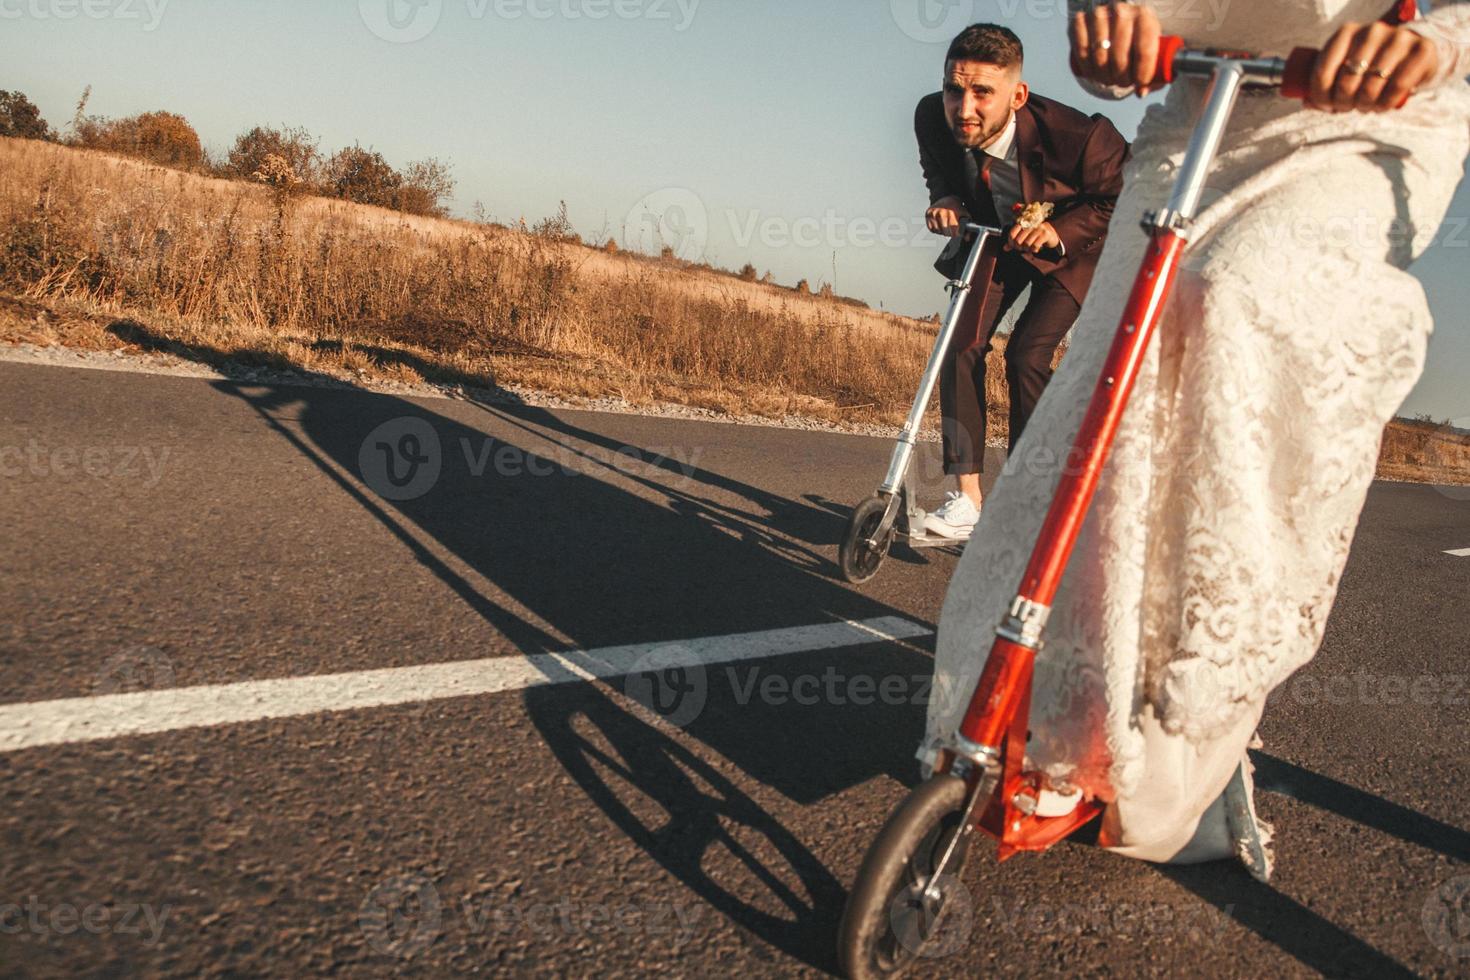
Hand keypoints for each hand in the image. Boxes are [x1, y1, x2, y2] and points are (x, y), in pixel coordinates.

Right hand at [926, 196, 970, 236]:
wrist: (946, 198)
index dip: (955, 234)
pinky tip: (939, 222)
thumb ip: (967, 227)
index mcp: (951, 213)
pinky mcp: (928, 214)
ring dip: (941, 230)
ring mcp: (933, 213)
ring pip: (937, 231)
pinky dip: (935, 228)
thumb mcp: (964, 215)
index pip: (953, 231)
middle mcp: (941, 213)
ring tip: (945, 224)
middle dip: (949, 233)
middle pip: (945, 232)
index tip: (956, 234)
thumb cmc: (955, 207)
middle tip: (951, 229)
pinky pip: (931, 228)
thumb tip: (967, 238)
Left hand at [1007, 221, 1061, 254]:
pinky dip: (1034, 250)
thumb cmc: (1036, 237)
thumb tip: (1005, 248)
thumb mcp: (1024, 238)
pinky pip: (1035, 246)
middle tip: (1023, 249)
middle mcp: (1030, 224)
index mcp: (1024, 223)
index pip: (1012, 233)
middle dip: (1019, 248)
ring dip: (1027, 249)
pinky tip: (1036, 249)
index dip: (1010, 242)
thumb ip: (1014, 242)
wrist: (1052, 236)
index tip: (1013, 246)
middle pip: (1018, 240)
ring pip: (1026, 244)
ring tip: (1030, 248)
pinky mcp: (1045, 234)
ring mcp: (1038, 228)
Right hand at [1069, 1, 1163, 96]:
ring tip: (1108, 80)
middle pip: (1119, 54)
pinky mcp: (1081, 20)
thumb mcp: (1152, 51)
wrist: (1117, 19)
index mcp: (1145, 16)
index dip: (1142, 73)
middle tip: (1123, 83)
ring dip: (1103, 75)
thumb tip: (1141, 92)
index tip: (1139, 84)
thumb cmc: (1138, 38)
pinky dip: (1086, 67)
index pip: (1144, 49)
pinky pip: (1080, 50)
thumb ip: (1154, 74)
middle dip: (1121, 77)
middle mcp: (1122, 11)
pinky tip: (1093, 73)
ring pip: (1099, 54)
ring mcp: (1099, 14)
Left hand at [1306, 21, 1438, 112]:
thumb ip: (1326, 82)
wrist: (1415, 51)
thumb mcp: (1346, 66)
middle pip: (1347, 80)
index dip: (1320, 95)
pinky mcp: (1421, 50)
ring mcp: (1398, 38)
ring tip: (1364, 107)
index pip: (1323, 70)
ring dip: (1364, 105)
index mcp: (1346, 33)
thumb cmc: (1371, 63)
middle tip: (1347, 108)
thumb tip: (1306, 102)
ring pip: (1371, 86)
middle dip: (1343, 103)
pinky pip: (1397, 86)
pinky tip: (1381, 107)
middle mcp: (1372, 31)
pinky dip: (1385, 104)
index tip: (1326, 105)